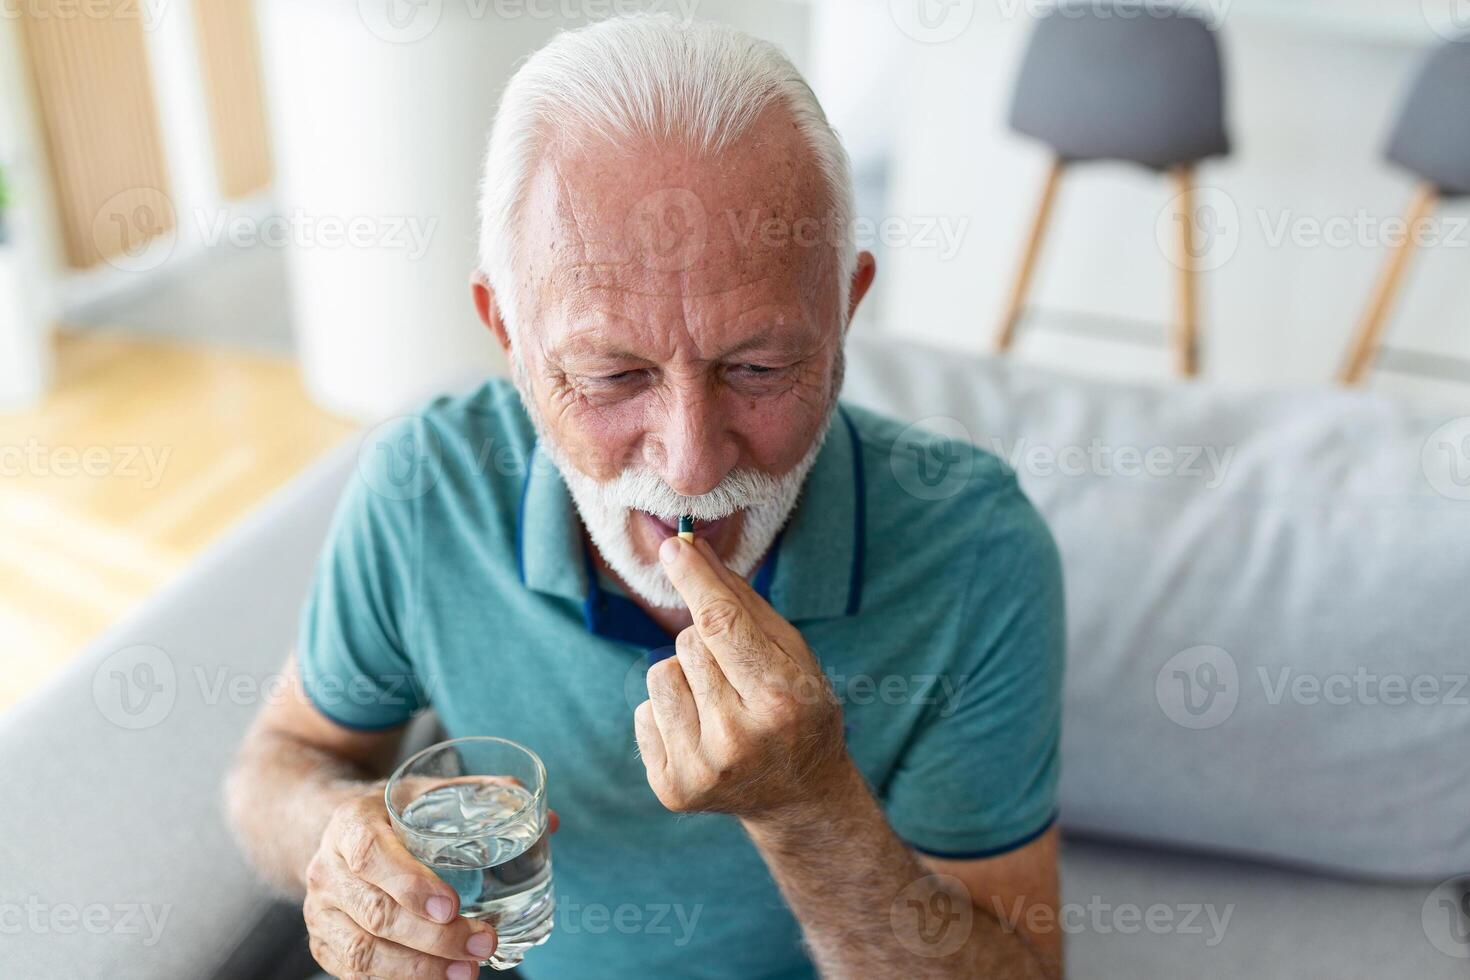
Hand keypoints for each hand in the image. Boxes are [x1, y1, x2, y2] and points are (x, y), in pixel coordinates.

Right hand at [303, 783, 558, 978]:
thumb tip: (550, 820)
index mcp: (351, 823)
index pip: (371, 854)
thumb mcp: (429, 792)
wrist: (337, 834)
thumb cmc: (395, 814)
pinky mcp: (325, 942)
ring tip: (467, 971)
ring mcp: (321, 911)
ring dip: (418, 969)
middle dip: (432, 937)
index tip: (452, 906)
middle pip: (375, 912)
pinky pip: (356, 973)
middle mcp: (328, 868)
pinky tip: (439, 979)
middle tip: (482, 942)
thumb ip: (484, 797)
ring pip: (364, 951)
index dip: (410, 883)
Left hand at [634, 536, 849, 818]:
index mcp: (779, 699)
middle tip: (736, 674)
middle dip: (704, 643)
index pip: (721, 624)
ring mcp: (702, 769)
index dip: (695, 580)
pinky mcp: (672, 790)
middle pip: (686, 643)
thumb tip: (691, 548)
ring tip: (717, 704)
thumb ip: (741, 600)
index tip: (673, 548)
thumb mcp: (792, 653)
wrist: (800, 798)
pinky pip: (643, 714)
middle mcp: (738, 739)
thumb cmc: (800, 711)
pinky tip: (701, 733)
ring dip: (682, 677)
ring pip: (658, 674)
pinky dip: (667, 714)